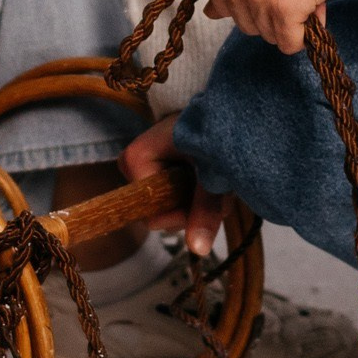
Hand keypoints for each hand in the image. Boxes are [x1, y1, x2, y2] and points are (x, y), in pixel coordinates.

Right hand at [122, 112, 228, 262]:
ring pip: (169, 206)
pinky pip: (173, 195)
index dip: (181, 211)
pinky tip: (211, 176)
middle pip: (159, 211)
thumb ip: (205, 210)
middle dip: (193, 206)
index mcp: (136, 159)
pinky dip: (197, 192)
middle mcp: (131, 163)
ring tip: (218, 176)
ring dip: (199, 200)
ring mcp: (142, 167)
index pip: (152, 212)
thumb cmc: (217, 131)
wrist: (226, 108)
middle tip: (217, 183)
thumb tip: (198, 250)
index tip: (205, 192)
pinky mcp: (155, 168)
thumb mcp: (215, 174)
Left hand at [203, 0, 357, 54]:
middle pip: (247, 26)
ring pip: (271, 36)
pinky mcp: (283, 5)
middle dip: (273, 13)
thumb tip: (210, 14)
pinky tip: (316, 1)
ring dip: (293, 20)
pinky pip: (290, 42)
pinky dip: (307, 31)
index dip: (256, 0)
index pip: (226, 9)